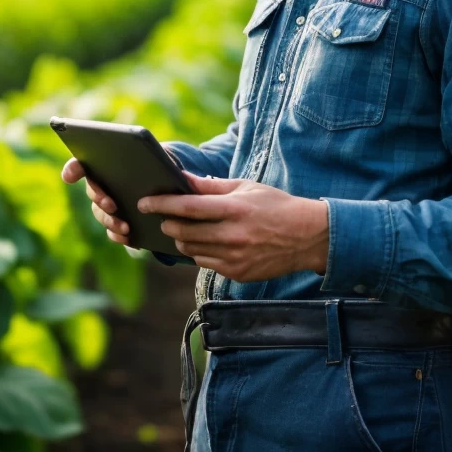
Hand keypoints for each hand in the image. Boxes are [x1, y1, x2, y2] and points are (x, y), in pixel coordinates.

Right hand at [60, 147, 189, 247]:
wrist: (160, 183)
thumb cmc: (153, 163)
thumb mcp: (154, 156)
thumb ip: (148, 154)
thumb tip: (152, 153)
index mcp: (103, 164)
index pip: (80, 164)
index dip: (72, 169)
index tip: (69, 177)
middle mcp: (99, 184)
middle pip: (92, 192)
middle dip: (100, 199)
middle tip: (111, 205)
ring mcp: (105, 205)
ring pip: (100, 214)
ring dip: (110, 221)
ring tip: (126, 227)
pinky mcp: (115, 221)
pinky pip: (111, 232)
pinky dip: (119, 236)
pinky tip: (131, 239)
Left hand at [137, 176, 329, 281]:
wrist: (307, 237)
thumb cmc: (274, 205)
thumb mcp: (245, 187)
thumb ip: (211, 185)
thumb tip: (182, 178)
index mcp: (234, 209)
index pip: (187, 207)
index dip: (162, 204)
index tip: (144, 202)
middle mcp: (233, 235)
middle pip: (183, 232)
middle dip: (167, 224)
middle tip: (162, 217)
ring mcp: (235, 257)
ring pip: (191, 250)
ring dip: (181, 239)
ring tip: (181, 228)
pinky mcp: (237, 273)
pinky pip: (206, 263)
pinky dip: (199, 252)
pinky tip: (203, 242)